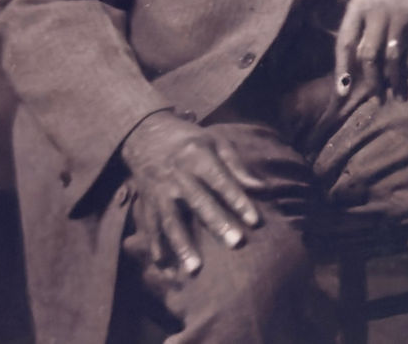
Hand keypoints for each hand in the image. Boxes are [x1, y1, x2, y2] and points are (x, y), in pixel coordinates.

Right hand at [119, 111, 263, 274]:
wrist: (145, 136)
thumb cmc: (190, 141)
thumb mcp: (216, 143)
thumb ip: (237, 167)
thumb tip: (262, 188)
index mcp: (198, 158)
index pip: (222, 182)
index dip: (238, 200)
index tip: (255, 221)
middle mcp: (178, 178)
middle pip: (199, 203)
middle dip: (217, 224)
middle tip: (235, 244)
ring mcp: (159, 194)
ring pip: (172, 222)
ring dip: (183, 246)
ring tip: (195, 269)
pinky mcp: (146, 205)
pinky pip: (151, 230)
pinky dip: (157, 250)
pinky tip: (166, 270)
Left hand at [335, 0, 407, 100]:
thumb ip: (365, 18)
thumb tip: (359, 52)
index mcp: (359, 4)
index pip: (345, 42)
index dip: (342, 69)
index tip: (341, 92)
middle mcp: (376, 9)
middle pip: (369, 54)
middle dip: (373, 81)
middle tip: (378, 99)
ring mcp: (400, 11)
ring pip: (394, 55)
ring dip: (396, 79)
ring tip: (399, 96)